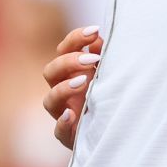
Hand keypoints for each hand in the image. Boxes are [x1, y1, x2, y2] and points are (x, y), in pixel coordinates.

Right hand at [42, 26, 103, 148]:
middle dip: (69, 62)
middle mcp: (64, 91)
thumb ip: (103, 56)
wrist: (117, 129)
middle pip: (51, 71)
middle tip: (93, 59)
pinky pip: (59, 131)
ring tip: (83, 82)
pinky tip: (71, 115)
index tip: (95, 31)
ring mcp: (64, 113)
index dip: (75, 39)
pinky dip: (63, 123)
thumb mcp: (110, 73)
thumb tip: (98, 37)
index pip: (64, 50)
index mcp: (73, 72)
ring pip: (49, 100)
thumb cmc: (113, 95)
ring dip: (63, 89)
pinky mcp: (70, 136)